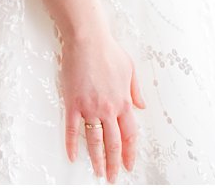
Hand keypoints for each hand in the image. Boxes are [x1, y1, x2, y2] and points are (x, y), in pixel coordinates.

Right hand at [61, 30, 145, 182]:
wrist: (87, 39)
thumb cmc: (108, 51)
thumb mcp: (130, 69)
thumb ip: (136, 90)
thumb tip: (142, 105)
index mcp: (124, 102)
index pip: (129, 135)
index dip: (130, 153)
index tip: (128, 165)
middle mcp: (109, 109)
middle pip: (113, 143)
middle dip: (114, 163)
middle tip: (112, 177)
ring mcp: (90, 108)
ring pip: (95, 141)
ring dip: (97, 159)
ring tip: (97, 172)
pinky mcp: (73, 103)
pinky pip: (72, 129)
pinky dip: (72, 145)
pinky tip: (73, 156)